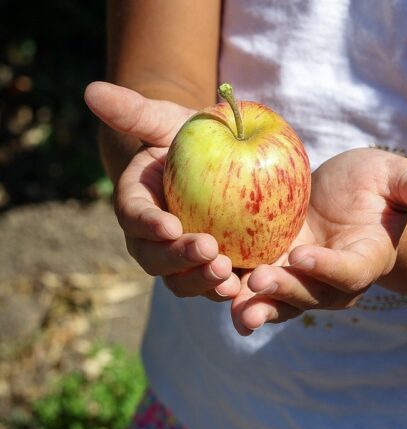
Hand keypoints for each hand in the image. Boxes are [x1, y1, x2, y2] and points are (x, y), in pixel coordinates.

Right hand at [84, 82, 239, 299]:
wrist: (219, 162)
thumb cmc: (189, 138)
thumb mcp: (167, 120)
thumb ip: (135, 111)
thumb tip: (92, 90)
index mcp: (137, 205)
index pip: (135, 217)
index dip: (148, 224)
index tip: (169, 225)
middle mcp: (154, 240)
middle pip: (156, 259)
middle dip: (179, 260)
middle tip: (209, 250)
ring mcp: (183, 261)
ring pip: (184, 282)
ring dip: (203, 282)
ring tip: (228, 276)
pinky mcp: (214, 270)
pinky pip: (216, 288)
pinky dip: (229, 295)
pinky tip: (249, 290)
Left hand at [230, 148, 406, 333]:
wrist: (341, 197)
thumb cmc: (373, 184)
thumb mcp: (394, 176)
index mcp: (368, 258)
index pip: (351, 272)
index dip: (330, 269)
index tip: (305, 255)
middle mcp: (334, 281)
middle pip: (311, 296)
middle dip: (286, 292)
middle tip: (258, 281)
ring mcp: (301, 281)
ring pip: (280, 302)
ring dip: (256, 305)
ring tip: (232, 304)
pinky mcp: (273, 272)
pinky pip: (254, 289)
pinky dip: (234, 291)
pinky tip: (210, 285)